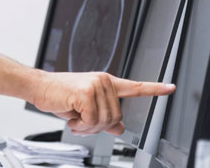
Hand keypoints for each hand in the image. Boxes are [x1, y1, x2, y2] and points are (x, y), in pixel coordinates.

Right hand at [30, 70, 175, 134]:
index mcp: (106, 83)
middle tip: (82, 123)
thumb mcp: (85, 108)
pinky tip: (72, 117)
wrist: (39, 88)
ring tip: (76, 119)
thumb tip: (119, 128)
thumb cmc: (60, 96)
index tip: (171, 88)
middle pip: (116, 116)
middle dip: (98, 126)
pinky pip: (92, 120)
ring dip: (88, 127)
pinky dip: (81, 125)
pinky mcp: (85, 92)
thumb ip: (105, 117)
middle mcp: (103, 81)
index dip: (155, 89)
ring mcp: (95, 85)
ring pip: (105, 120)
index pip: (134, 87)